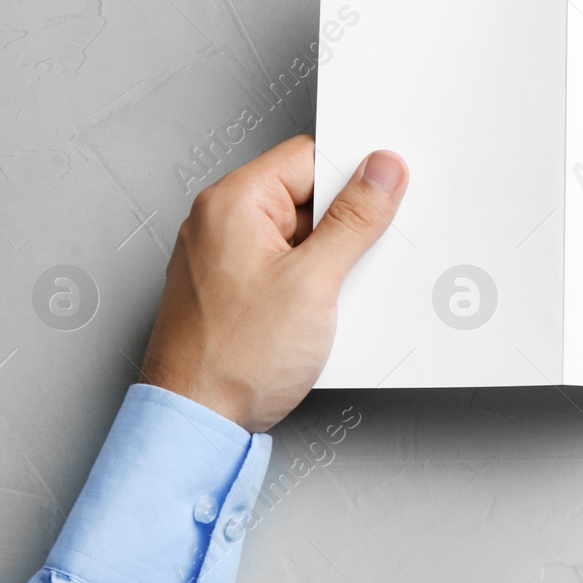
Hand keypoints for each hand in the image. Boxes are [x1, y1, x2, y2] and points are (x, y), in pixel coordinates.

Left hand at [141, 135, 408, 432]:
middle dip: (346, 223)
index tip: (387, 197)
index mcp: (233, 203)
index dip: (354, 176)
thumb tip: (381, 171)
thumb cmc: (232, 359)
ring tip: (336, 294)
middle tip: (365, 253)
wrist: (196, 425)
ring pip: (301, 235)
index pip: (309, 157)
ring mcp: (225, 259)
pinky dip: (313, 282)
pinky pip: (287, 266)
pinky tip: (323, 312)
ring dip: (331, 258)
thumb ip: (353, 220)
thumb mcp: (313, 282)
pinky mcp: (235, 291)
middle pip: (306, 195)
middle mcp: (221, 224)